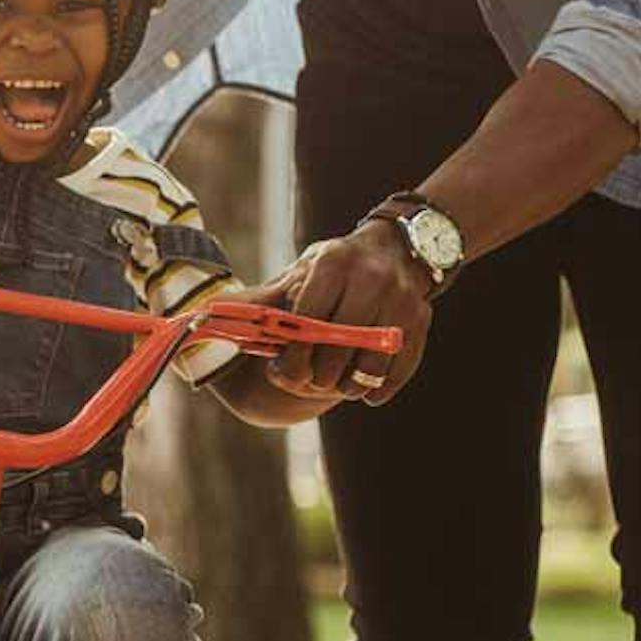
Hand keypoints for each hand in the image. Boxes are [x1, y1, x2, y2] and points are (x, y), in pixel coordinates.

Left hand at [264, 222, 434, 404]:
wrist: (399, 248)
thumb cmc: (339, 266)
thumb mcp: (305, 268)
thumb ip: (271, 298)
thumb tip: (219, 317)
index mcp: (334, 262)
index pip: (309, 318)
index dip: (293, 352)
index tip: (280, 369)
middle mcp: (371, 278)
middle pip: (339, 346)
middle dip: (318, 374)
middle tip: (309, 382)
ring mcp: (400, 299)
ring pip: (371, 363)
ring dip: (350, 386)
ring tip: (336, 387)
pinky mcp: (421, 319)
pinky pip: (399, 369)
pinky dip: (379, 388)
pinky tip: (365, 393)